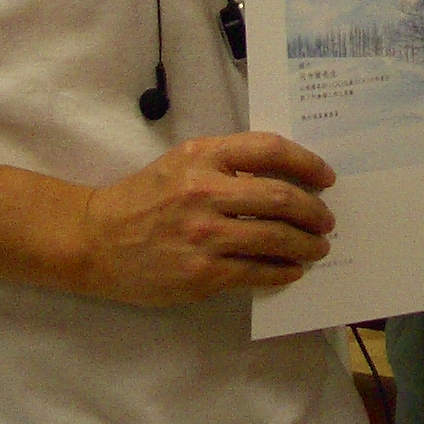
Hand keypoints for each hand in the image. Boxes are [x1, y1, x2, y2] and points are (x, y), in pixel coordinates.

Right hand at [73, 131, 336, 306]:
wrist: (96, 241)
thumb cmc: (143, 198)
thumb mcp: (181, 163)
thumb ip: (226, 164)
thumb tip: (283, 179)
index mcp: (202, 155)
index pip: (270, 149)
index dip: (307, 163)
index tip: (326, 177)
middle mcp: (205, 190)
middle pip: (281, 197)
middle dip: (314, 211)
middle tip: (327, 220)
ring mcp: (204, 235)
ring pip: (276, 237)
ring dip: (306, 244)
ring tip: (317, 248)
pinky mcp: (202, 273)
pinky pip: (258, 272)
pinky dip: (283, 272)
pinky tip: (291, 271)